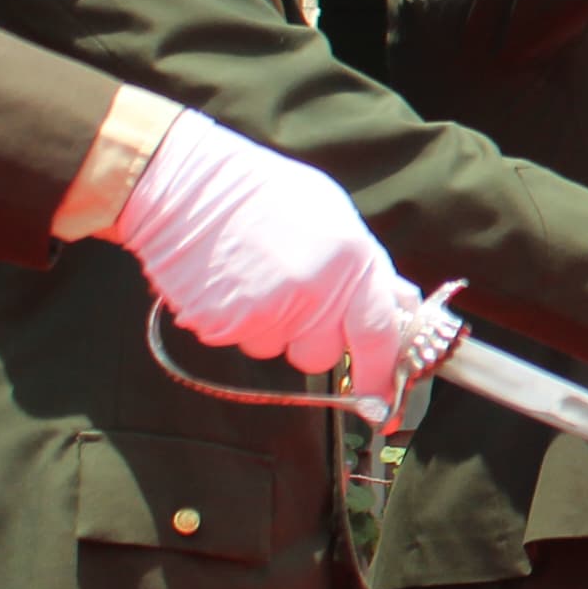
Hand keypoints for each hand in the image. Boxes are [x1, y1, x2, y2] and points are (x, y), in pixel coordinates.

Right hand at [105, 112, 425, 415]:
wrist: (189, 185)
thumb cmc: (266, 194)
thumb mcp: (335, 215)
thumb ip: (367, 266)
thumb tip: (399, 305)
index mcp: (351, 263)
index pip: (378, 335)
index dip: (381, 373)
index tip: (384, 402)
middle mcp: (314, 294)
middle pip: (324, 356)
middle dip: (314, 339)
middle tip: (295, 299)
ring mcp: (266, 312)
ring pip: (278, 350)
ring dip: (272, 328)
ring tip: (256, 278)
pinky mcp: (223, 324)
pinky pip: (239, 341)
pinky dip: (236, 322)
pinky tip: (230, 284)